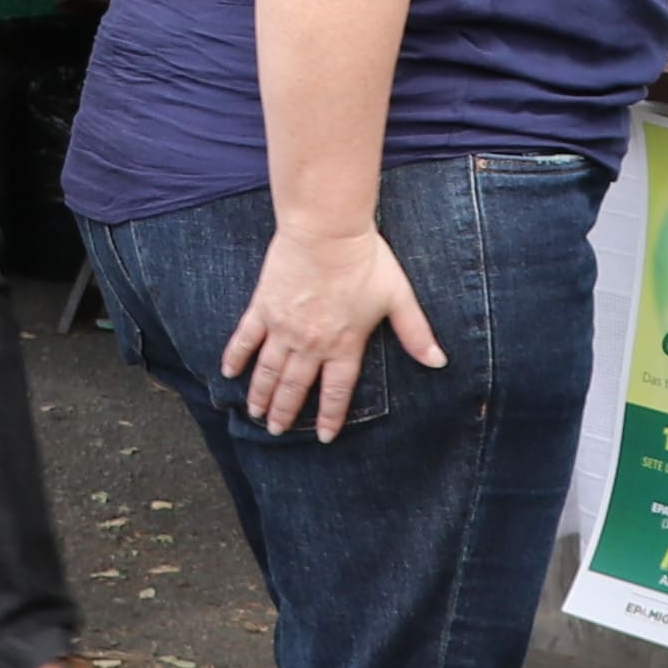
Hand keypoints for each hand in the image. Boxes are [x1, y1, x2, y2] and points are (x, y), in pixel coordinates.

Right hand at [218, 217, 445, 441]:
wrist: (327, 231)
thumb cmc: (366, 261)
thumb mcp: (398, 298)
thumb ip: (416, 333)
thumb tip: (439, 361)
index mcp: (344, 345)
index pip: (336, 392)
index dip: (330, 416)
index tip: (323, 437)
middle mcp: (311, 344)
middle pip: (295, 388)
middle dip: (285, 413)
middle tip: (276, 431)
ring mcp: (283, 327)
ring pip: (269, 371)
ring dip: (261, 395)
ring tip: (255, 414)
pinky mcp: (263, 308)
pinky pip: (246, 339)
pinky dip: (236, 358)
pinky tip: (228, 373)